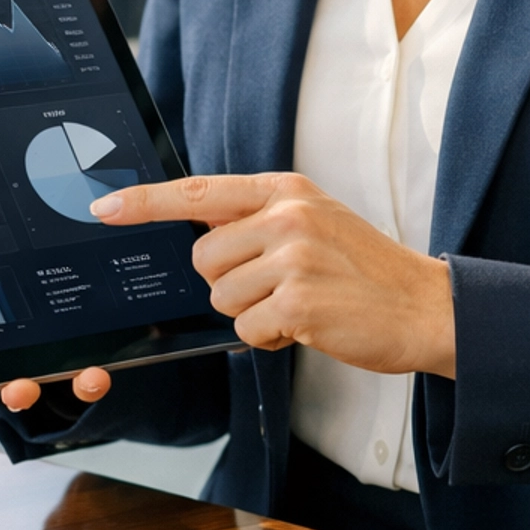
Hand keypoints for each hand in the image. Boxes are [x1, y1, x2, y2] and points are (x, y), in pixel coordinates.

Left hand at [92, 173, 456, 377]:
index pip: (199, 191)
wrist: (424, 306)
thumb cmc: (366, 271)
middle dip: (228, 284)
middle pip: (202, 258)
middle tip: (278, 287)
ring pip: (221, 298)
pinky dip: (271, 338)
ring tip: (300, 305)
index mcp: (287, 191)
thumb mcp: (316, 222)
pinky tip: (309, 326)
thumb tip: (198, 231)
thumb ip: (261, 219)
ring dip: (252, 314)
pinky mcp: (299, 302)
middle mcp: (287, 216)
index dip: (145, 201)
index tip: (105, 208)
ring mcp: (294, 258)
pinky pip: (247, 330)